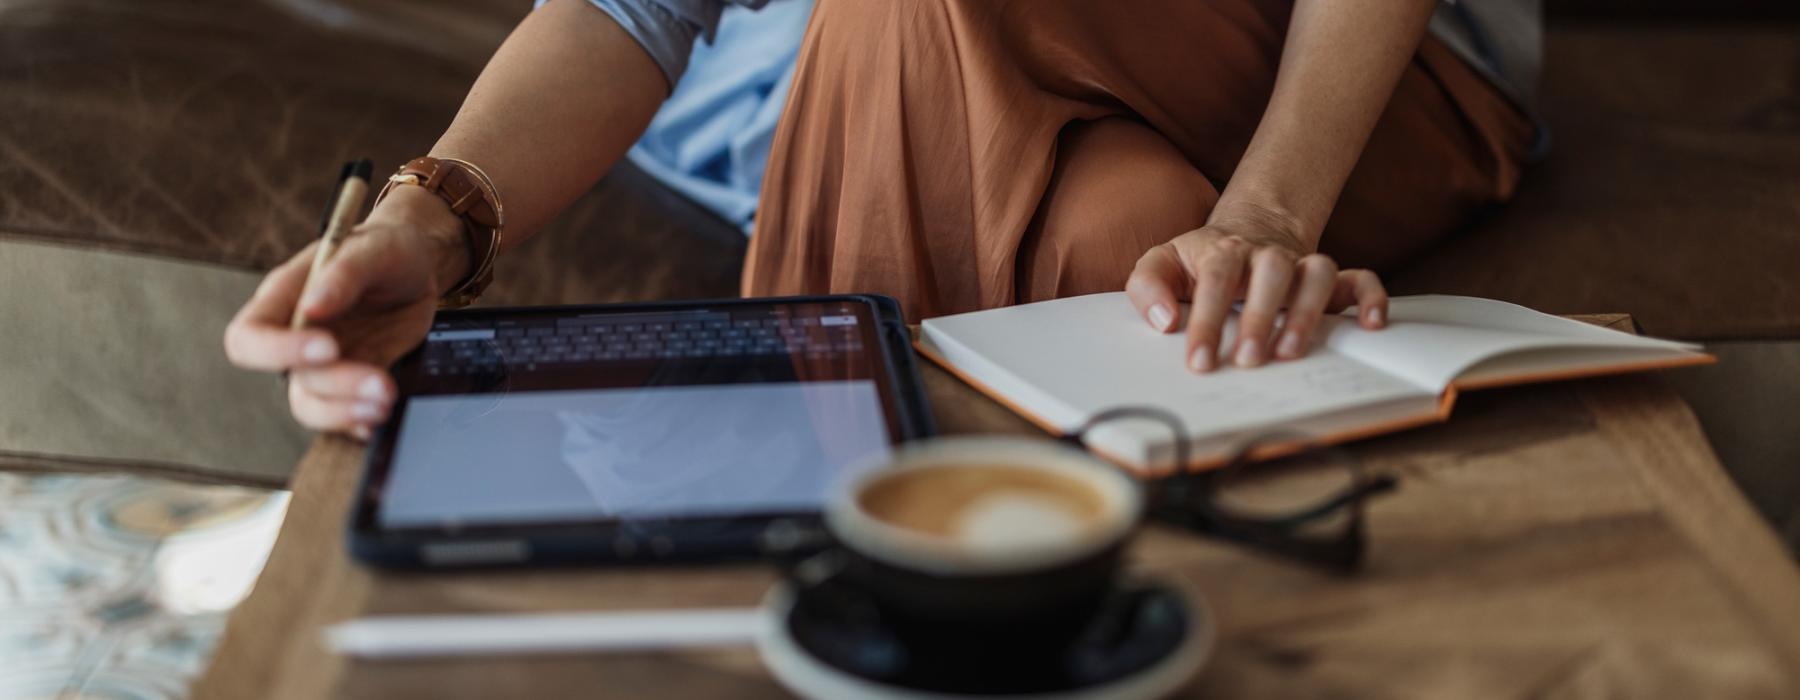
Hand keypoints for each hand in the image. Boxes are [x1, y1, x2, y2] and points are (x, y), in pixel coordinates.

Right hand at [223, 186, 468, 437]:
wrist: (419, 266)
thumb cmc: (385, 248)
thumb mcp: (373, 249)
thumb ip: (343, 274)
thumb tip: (312, 307)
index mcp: (284, 298)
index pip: (249, 337)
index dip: (276, 351)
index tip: (327, 348)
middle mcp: (296, 336)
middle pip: (292, 378)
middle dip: (335, 387)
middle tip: (381, 386)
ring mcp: (323, 364)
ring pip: (314, 404)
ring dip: (347, 412)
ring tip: (386, 404)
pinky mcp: (353, 379)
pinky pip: (343, 412)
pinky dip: (358, 421)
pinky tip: (379, 420)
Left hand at [1125, 212, 1387, 372]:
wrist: (1244, 235)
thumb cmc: (1199, 262)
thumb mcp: (1162, 264)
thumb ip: (1149, 286)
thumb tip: (1165, 321)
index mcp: (1222, 250)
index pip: (1216, 280)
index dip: (1208, 320)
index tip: (1200, 361)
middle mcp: (1266, 255)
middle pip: (1272, 272)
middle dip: (1261, 317)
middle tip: (1247, 361)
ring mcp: (1300, 265)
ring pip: (1317, 273)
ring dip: (1308, 312)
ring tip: (1291, 353)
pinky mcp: (1330, 279)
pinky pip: (1360, 279)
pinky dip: (1371, 298)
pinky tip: (1371, 325)